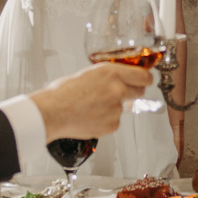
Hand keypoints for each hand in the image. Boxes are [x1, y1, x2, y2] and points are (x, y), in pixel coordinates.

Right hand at [31, 62, 151, 140]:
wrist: (52, 112)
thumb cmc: (63, 93)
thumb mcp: (88, 74)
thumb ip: (107, 76)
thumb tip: (118, 79)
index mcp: (112, 73)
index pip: (144, 75)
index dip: (145, 78)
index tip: (144, 80)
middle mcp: (118, 89)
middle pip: (140, 91)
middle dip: (133, 92)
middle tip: (119, 94)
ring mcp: (116, 108)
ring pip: (124, 107)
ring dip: (114, 107)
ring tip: (93, 107)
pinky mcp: (112, 124)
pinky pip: (115, 121)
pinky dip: (106, 120)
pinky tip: (91, 117)